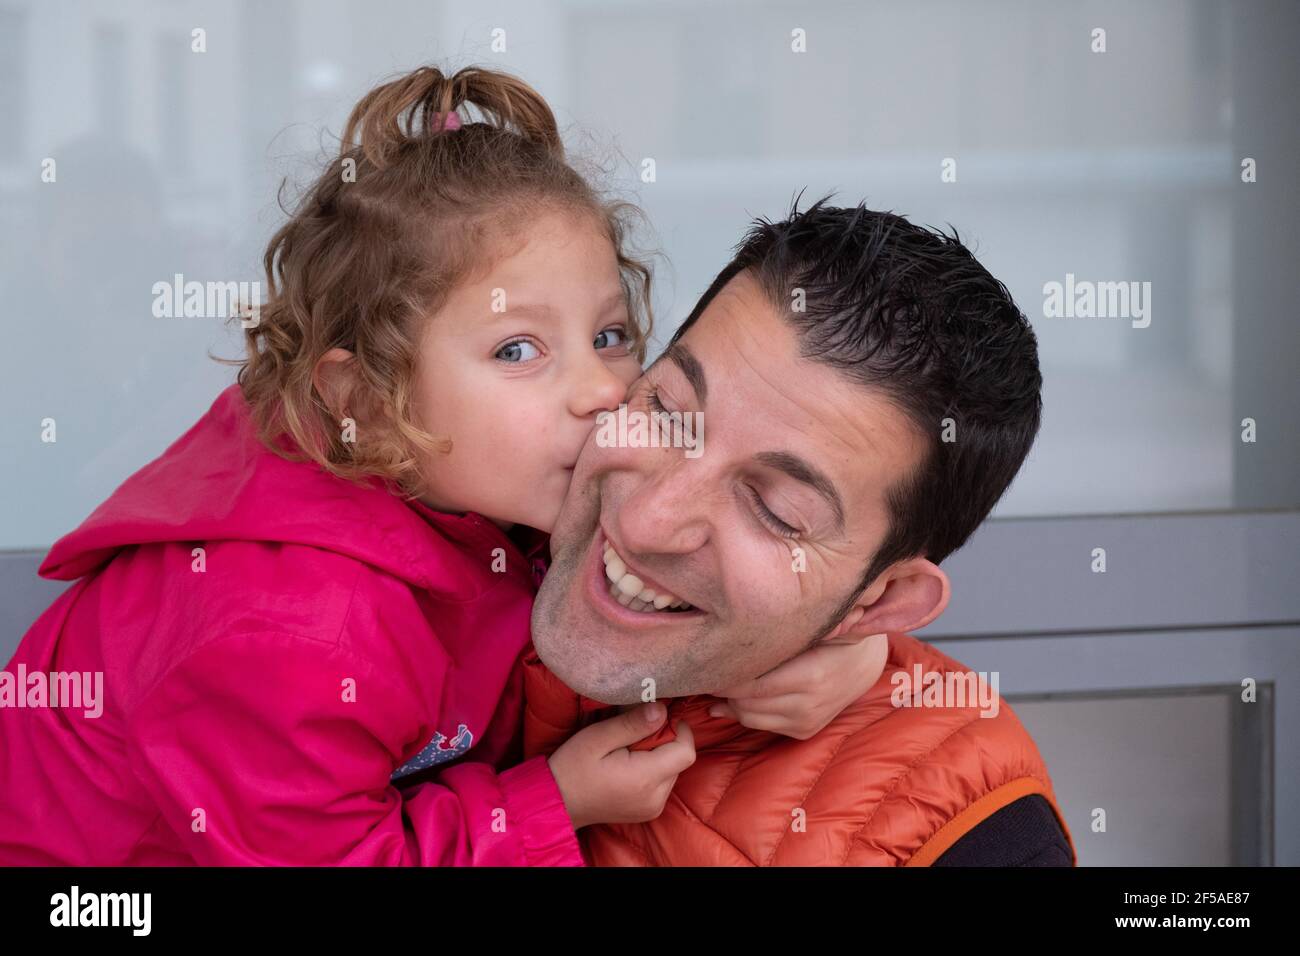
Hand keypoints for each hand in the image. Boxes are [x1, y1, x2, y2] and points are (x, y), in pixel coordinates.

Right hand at [547, 702, 695, 829]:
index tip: (658, 718)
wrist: (556, 802)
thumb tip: (662, 710)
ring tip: (627, 751)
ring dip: (658, 756)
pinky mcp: (648, 812)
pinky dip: (652, 770)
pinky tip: (628, 766)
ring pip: (672, 771)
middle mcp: (655, 798)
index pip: (686, 752)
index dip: (679, 730)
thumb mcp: (598, 737)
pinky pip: (662, 784)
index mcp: (645, 780)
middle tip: (633, 734)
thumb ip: (632, 724)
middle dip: (664, 741)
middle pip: (680, 761)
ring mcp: (652, 808)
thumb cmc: (573, 767)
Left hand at [708, 633, 888, 739]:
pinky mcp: (805, 731)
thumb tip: (725, 663)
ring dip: (732, 703)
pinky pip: (762, 724)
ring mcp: (807, 722)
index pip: (751, 684)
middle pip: (746, 704)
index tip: (709, 663)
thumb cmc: (829, 637)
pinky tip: (741, 696)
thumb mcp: (804, 633)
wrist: (864, 663)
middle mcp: (809, 704)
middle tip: (711, 672)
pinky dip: (748, 710)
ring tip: (723, 683)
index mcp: (810, 676)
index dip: (724, 677)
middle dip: (724, 690)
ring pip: (750, 718)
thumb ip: (767, 645)